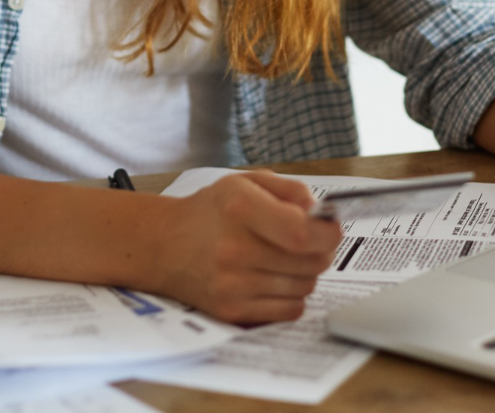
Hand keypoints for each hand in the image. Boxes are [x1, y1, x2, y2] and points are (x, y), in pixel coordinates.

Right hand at [151, 170, 342, 323]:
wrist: (163, 245)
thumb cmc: (210, 211)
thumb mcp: (246, 183)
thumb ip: (290, 190)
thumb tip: (323, 215)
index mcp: (239, 209)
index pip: (302, 234)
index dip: (328, 233)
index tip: (331, 229)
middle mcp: (234, 249)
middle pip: (311, 262)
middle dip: (321, 250)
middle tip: (309, 241)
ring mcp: (232, 284)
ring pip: (305, 286)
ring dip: (306, 273)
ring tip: (284, 258)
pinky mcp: (232, 310)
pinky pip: (290, 310)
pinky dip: (293, 296)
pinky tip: (275, 279)